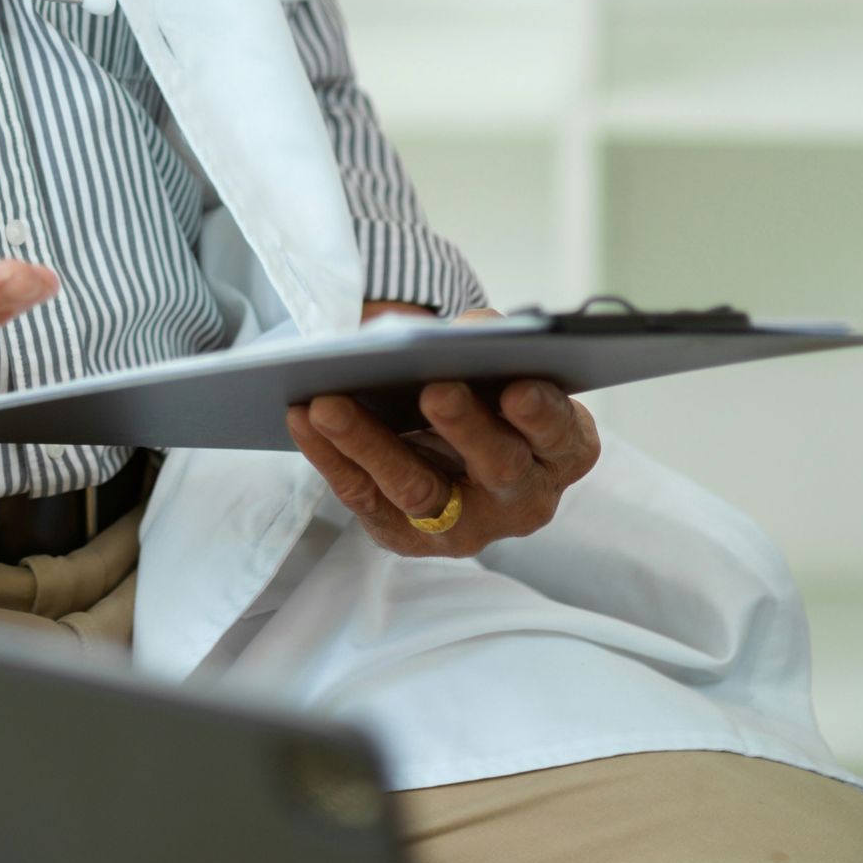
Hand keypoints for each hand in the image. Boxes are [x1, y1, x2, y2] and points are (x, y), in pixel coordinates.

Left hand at [285, 303, 600, 557]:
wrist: (455, 441)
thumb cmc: (487, 390)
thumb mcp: (500, 365)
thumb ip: (485, 343)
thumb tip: (455, 326)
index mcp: (561, 449)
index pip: (561, 434)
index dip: (541, 413)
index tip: (517, 385)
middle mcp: (522, 498)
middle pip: (498, 466)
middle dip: (466, 427)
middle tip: (435, 389)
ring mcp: (464, 525)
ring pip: (419, 491)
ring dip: (371, 443)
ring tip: (328, 403)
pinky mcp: (407, 536)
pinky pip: (365, 499)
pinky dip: (331, 456)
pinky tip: (301, 416)